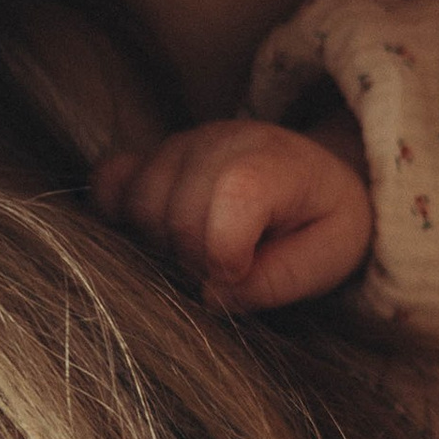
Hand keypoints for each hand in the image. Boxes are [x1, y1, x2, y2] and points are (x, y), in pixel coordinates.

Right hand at [91, 118, 373, 312]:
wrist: (317, 178)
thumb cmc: (325, 221)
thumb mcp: (329, 257)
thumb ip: (278, 280)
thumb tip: (212, 297)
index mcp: (274, 162)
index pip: (232, 197)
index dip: (227, 254)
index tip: (242, 274)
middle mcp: (221, 141)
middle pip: (176, 212)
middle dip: (194, 260)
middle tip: (224, 272)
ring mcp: (180, 144)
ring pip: (138, 203)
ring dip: (160, 243)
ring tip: (199, 253)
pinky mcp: (151, 156)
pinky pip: (109, 182)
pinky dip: (118, 214)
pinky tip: (153, 236)